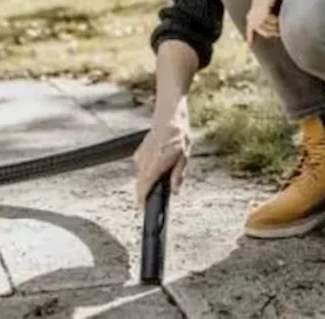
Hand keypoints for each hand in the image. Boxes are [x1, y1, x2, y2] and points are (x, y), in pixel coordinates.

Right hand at [132, 73, 191, 206]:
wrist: (170, 117)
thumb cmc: (179, 136)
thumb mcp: (184, 156)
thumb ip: (178, 175)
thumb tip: (175, 191)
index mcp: (157, 163)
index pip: (144, 185)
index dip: (142, 198)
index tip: (141, 207)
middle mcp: (145, 160)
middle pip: (140, 182)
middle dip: (144, 192)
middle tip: (150, 199)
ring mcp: (141, 154)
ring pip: (140, 174)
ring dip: (146, 180)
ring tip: (159, 178)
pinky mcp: (140, 150)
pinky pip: (140, 165)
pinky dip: (146, 170)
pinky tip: (157, 165)